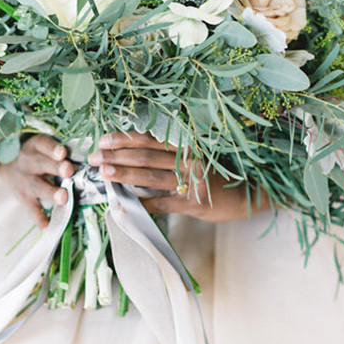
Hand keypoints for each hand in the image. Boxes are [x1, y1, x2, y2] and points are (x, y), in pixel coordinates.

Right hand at [0, 134, 74, 227]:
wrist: (9, 167)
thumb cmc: (38, 155)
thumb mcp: (43, 147)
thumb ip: (62, 151)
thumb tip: (92, 158)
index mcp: (36, 146)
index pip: (44, 144)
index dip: (53, 148)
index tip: (63, 152)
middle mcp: (29, 162)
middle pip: (41, 163)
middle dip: (56, 168)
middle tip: (69, 171)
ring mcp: (25, 181)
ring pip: (37, 186)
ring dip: (50, 192)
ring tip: (63, 198)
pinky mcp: (23, 198)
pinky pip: (31, 209)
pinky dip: (39, 218)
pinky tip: (48, 225)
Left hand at [87, 131, 266, 222]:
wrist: (249, 193)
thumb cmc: (219, 175)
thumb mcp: (198, 158)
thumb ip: (172, 155)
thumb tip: (137, 154)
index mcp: (186, 146)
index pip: (150, 139)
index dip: (125, 139)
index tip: (103, 140)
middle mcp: (187, 160)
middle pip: (146, 156)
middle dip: (117, 156)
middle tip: (94, 158)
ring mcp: (191, 181)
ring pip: (151, 177)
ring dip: (125, 175)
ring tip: (103, 173)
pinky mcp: (194, 202)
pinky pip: (163, 203)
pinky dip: (143, 204)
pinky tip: (125, 205)